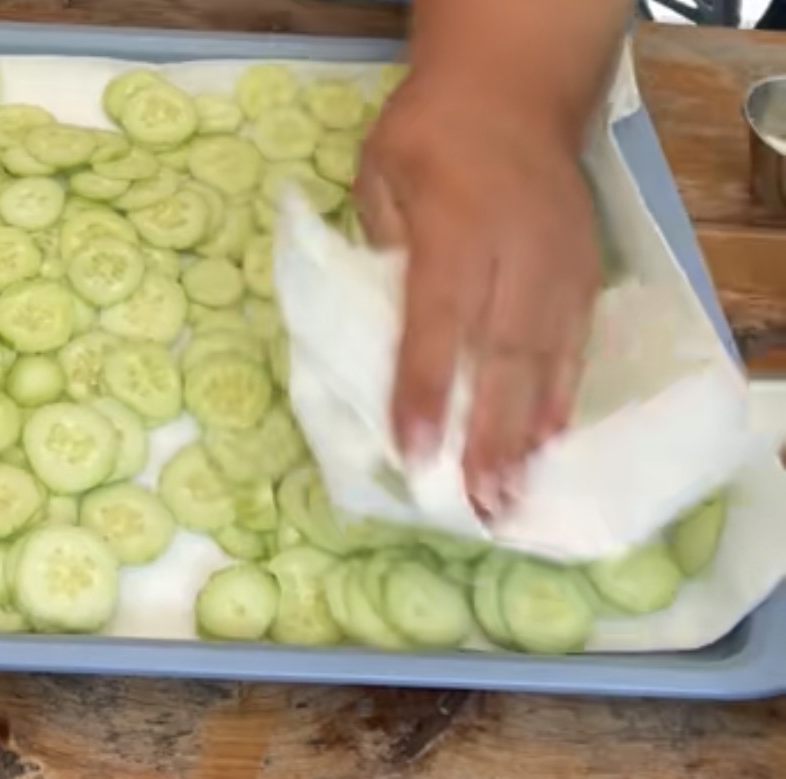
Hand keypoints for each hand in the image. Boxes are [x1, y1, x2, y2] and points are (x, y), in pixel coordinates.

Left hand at [354, 70, 603, 516]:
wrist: (512, 91)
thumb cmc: (427, 136)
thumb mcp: (378, 175)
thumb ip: (380, 249)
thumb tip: (379, 330)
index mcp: (454, 227)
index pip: (436, 320)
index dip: (422, 387)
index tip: (413, 451)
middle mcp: (515, 252)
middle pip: (502, 354)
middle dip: (488, 435)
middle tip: (477, 503)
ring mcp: (559, 265)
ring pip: (546, 359)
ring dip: (529, 433)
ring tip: (514, 496)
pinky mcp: (584, 272)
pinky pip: (575, 345)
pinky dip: (562, 397)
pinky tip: (549, 444)